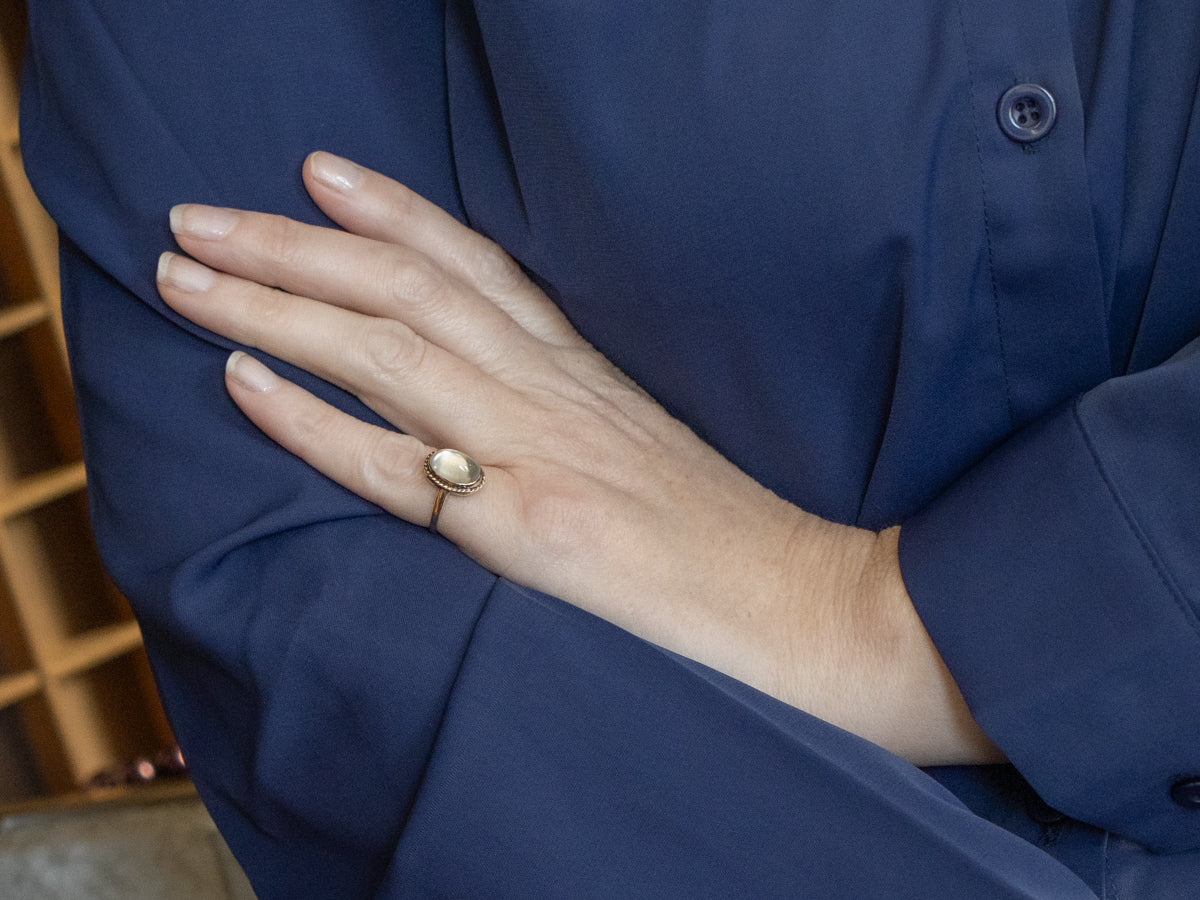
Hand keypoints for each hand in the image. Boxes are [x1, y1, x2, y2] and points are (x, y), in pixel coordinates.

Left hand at [156, 152, 998, 764]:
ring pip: (386, 350)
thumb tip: (481, 407)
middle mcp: (550, 391)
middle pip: (406, 290)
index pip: (472, 266)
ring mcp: (537, 452)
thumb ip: (561, 412)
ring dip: (275, 303)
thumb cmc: (718, 534)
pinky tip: (242, 380)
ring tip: (185, 271)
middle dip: (292, 244)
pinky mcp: (527, 528)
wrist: (802, 604)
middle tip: (197, 213)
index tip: (315, 174)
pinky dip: (311, 418)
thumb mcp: (636, 445)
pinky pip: (398, 466)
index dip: (388, 212)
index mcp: (578, 371)